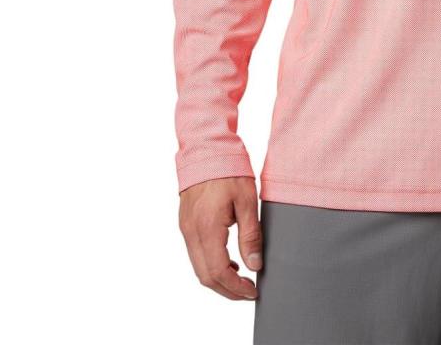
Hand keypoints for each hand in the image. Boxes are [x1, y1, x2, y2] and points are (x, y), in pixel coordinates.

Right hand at [178, 176, 262, 299]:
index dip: (235, 288)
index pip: (218, 272)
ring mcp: (186, 229)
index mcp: (207, 228)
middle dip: (227, 290)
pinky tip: (228, 261)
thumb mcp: (247, 201)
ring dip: (218, 279)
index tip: (252, 291)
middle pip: (205, 276)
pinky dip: (211, 265)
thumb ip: (250, 235)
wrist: (206, 149)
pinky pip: (196, 254)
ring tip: (241, 278)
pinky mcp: (186, 224)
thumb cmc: (229, 170)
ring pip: (198, 267)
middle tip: (248, 291)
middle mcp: (192, 232)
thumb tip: (254, 264)